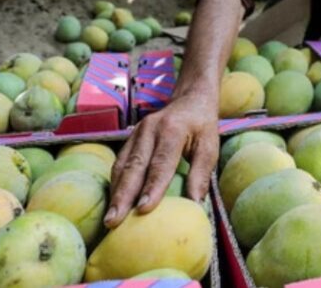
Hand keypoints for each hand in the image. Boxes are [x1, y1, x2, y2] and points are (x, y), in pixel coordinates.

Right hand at [104, 93, 218, 227]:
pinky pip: (119, 162)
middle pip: (134, 166)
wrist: (189, 98)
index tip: (143, 210)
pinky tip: (113, 202)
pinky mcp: (130, 138)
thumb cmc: (202, 126)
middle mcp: (149, 130)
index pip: (160, 163)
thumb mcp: (210, 147)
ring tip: (110, 219)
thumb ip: (201, 174)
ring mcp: (136, 133)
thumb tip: (195, 204)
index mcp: (172, 130)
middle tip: (114, 221)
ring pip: (122, 165)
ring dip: (115, 193)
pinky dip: (115, 183)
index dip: (152, 187)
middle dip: (123, 196)